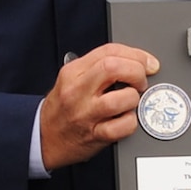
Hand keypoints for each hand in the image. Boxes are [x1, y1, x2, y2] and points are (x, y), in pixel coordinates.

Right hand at [39, 43, 159, 170]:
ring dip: (135, 98)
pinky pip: (123, 126)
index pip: (109, 51)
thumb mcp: (71, 79)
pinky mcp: (95, 135)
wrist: (43, 138)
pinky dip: (132, 121)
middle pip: (114, 68)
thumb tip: (134, 61)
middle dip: (137, 71)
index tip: (147, 62)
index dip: (135, 54)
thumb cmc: (61, 109)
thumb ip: (97, 67)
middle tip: (141, 80)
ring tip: (131, 101)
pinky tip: (126, 119)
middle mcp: (78, 91)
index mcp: (73, 72)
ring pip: (123, 97)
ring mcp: (86, 114)